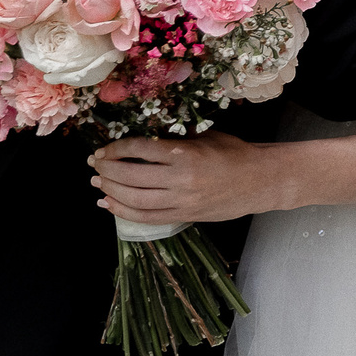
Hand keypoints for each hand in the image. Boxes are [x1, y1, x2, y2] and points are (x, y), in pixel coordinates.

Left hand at [88, 133, 287, 224]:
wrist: (261, 181)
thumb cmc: (235, 153)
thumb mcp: (205, 137)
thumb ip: (174, 141)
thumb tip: (142, 142)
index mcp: (186, 154)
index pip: (140, 150)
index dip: (117, 149)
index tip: (104, 148)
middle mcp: (180, 180)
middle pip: (131, 176)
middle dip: (107, 170)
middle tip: (95, 164)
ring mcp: (181, 202)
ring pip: (134, 199)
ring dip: (111, 190)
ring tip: (97, 182)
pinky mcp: (184, 216)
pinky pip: (147, 217)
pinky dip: (123, 211)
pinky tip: (109, 204)